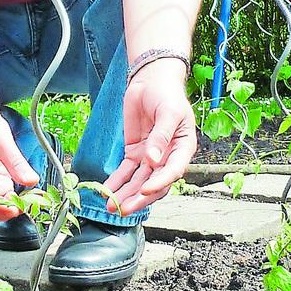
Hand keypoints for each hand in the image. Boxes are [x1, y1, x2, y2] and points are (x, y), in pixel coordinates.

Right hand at [0, 113, 39, 219]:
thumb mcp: (2, 140)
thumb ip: (15, 162)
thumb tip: (30, 180)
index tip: (12, 209)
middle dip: (3, 210)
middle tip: (23, 208)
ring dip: (10, 207)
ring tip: (29, 203)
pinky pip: (3, 196)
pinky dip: (15, 200)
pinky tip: (28, 198)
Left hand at [104, 60, 195, 214]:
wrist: (152, 81)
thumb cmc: (167, 94)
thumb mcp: (168, 112)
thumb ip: (161, 136)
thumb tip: (153, 159)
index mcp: (182, 148)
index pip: (172, 171)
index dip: (160, 182)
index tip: (146, 190)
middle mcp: (167, 157)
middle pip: (154, 183)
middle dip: (139, 197)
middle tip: (124, 209)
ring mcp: (150, 157)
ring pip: (138, 181)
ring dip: (125, 195)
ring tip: (111, 207)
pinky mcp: (135, 152)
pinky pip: (125, 171)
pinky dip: (116, 182)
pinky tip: (107, 192)